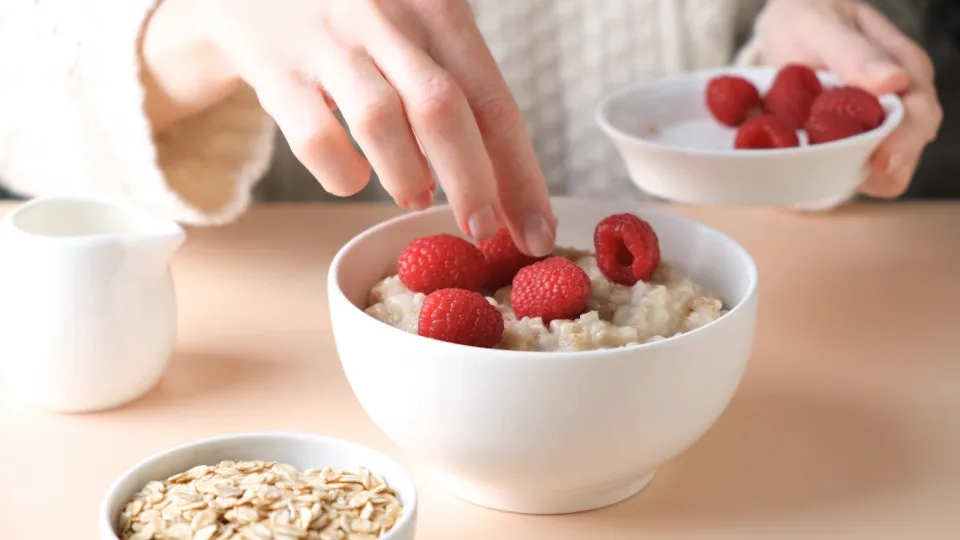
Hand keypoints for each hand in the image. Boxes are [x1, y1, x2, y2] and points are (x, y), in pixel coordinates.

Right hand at [197, 0, 555, 254]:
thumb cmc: (356, 20)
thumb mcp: (414, 29)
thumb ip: (455, 89)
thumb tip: (496, 184)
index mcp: (436, 8)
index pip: (494, 102)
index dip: (521, 176)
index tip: (538, 232)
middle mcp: (386, 16)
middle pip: (443, 109)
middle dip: (473, 184)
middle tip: (482, 232)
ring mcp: (327, 39)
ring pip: (381, 120)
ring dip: (406, 177)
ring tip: (415, 196)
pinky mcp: (275, 65)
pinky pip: (317, 136)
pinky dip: (342, 175)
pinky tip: (351, 178)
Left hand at [755, 0, 941, 197]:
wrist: (783, 26)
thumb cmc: (806, 18)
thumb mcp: (820, 24)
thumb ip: (853, 52)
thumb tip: (894, 82)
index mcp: (905, 67)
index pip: (921, 111)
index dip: (905, 140)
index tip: (882, 159)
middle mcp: (898, 99)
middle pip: (909, 148)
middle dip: (884, 167)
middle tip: (852, 177)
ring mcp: (875, 122)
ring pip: (885, 168)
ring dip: (857, 174)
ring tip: (824, 171)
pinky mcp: (847, 140)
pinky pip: (851, 169)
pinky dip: (834, 173)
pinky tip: (812, 168)